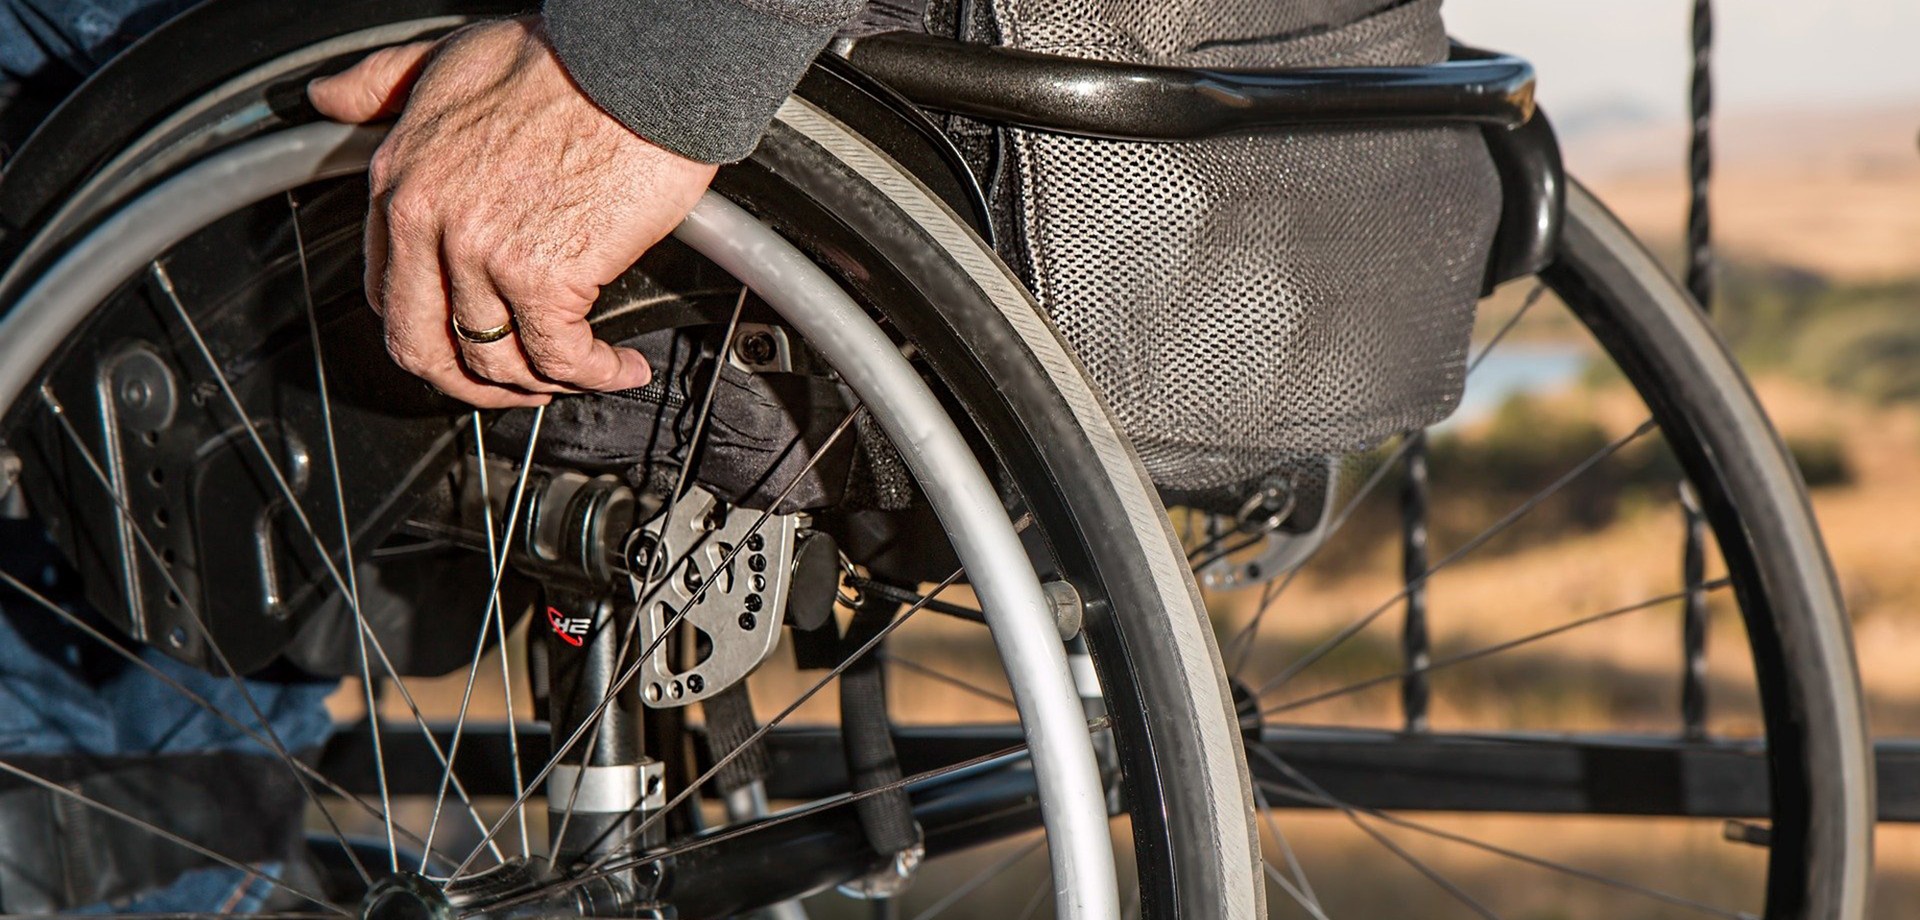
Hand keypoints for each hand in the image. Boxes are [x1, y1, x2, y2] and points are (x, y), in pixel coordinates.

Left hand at [308, 18, 717, 407]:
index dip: (431, 332)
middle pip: (424, 348)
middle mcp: (429, 222)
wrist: (638, 64)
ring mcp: (483, 254)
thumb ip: (383, 82)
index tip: (468, 337)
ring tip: (583, 373)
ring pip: (496, 363)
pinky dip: (596, 375)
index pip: (389, 293)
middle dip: (472, 385)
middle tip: (516, 386)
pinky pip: (560, 358)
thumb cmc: (564, 59)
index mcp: (400, 179)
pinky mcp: (545, 276)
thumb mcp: (447, 56)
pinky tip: (621, 365)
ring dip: (544, 385)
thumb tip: (329, 96)